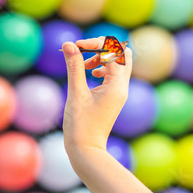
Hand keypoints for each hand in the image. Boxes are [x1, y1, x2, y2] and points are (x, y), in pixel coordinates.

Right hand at [62, 37, 132, 153]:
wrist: (87, 149)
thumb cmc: (80, 125)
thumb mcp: (75, 93)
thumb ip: (74, 66)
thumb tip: (68, 44)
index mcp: (117, 85)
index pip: (113, 51)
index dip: (94, 43)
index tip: (76, 46)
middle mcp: (122, 87)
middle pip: (123, 53)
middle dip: (103, 47)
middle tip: (84, 50)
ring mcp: (119, 92)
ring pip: (119, 63)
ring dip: (102, 57)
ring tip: (84, 65)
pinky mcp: (114, 97)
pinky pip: (114, 74)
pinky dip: (103, 68)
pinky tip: (90, 73)